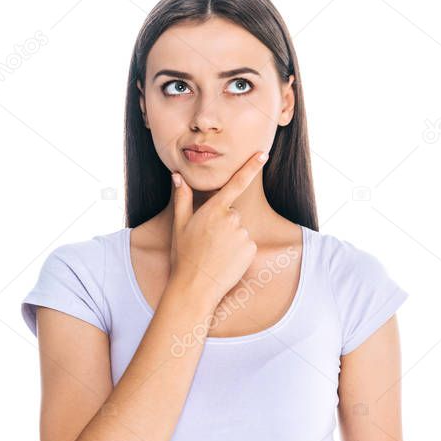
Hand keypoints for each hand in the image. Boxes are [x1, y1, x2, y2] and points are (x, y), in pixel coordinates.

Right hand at [167, 150, 268, 304]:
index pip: (236, 183)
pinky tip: (226, 260)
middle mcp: (231, 219)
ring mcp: (243, 234)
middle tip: (208, 242)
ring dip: (231, 239)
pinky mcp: (251, 249)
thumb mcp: (179, 225)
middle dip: (224, 224)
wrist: (195, 287)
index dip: (251, 167)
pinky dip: (239, 251)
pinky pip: (247, 244)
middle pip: (233, 214)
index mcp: (214, 210)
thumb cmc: (184, 256)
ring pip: (240, 230)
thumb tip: (177, 176)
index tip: (263, 153)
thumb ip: (182, 199)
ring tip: (216, 253)